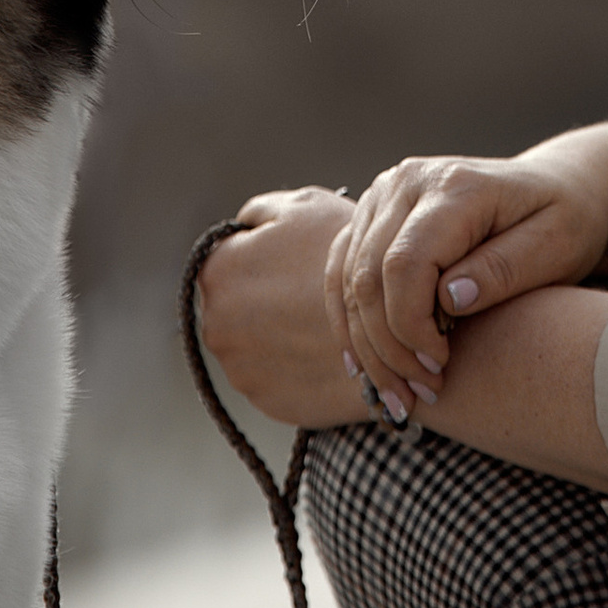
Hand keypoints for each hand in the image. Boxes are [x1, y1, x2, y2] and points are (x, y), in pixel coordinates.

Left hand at [196, 188, 370, 429]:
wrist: (391, 330)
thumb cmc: (348, 260)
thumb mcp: (305, 206)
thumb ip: (258, 212)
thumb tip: (239, 225)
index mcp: (219, 272)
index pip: (228, 257)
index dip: (265, 254)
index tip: (293, 259)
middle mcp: (216, 325)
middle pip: (236, 304)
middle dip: (265, 296)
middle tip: (307, 289)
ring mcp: (240, 369)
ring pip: (253, 343)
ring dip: (276, 333)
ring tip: (317, 320)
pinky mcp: (265, 401)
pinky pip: (274, 376)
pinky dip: (291, 365)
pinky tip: (319, 348)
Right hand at [325, 154, 607, 418]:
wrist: (558, 186)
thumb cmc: (566, 220)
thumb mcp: (558, 245)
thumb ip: (504, 269)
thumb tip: (449, 299)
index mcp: (455, 186)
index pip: (405, 263)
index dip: (411, 326)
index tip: (441, 366)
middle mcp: (410, 180)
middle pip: (368, 276)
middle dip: (387, 347)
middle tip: (421, 394)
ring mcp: (386, 193)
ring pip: (348, 279)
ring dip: (366, 345)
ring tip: (399, 393)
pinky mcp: (374, 211)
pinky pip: (342, 270)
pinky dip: (349, 321)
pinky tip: (364, 364)